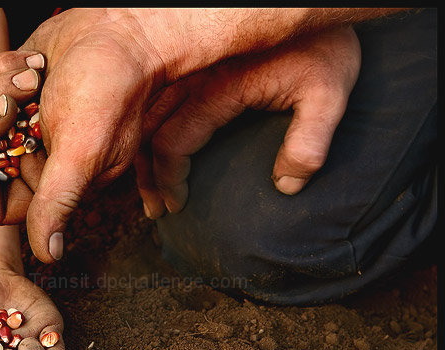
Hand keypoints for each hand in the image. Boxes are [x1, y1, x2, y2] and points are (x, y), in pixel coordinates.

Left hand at [0, 9, 165, 260]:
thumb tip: (48, 255)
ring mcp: (18, 123)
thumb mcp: (84, 152)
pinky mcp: (10, 89)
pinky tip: (35, 63)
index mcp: (51, 184)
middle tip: (10, 102)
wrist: (121, 33)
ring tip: (34, 77)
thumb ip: (59, 203)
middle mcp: (32, 158)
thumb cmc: (111, 91)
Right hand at [135, 25, 360, 217]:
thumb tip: (287, 188)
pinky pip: (155, 103)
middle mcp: (194, 78)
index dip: (169, 179)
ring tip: (149, 190)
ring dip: (142, 155)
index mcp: (218, 88)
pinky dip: (148, 134)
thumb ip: (309, 143)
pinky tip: (152, 154)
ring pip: (146, 118)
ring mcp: (190, 70)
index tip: (177, 205)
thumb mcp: (327, 95)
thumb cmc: (322, 48)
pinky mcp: (193, 67)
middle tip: (154, 208)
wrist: (314, 7)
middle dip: (146, 175)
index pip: (173, 142)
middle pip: (148, 133)